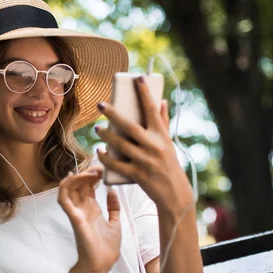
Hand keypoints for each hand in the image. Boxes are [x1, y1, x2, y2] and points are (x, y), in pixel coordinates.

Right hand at [58, 166, 121, 272]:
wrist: (101, 264)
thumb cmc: (106, 247)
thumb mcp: (115, 223)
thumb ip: (113, 208)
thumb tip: (113, 192)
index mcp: (91, 209)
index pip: (87, 186)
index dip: (93, 175)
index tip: (103, 168)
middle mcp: (82, 208)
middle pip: (78, 184)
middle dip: (86, 172)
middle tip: (98, 167)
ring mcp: (76, 212)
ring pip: (67, 188)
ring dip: (77, 177)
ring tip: (90, 172)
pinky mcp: (73, 217)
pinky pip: (63, 199)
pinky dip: (65, 186)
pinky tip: (75, 178)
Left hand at [95, 76, 193, 216]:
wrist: (175, 194)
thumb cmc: (169, 164)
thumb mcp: (168, 142)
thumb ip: (163, 122)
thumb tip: (162, 100)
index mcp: (161, 135)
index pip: (152, 110)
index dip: (145, 93)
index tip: (138, 78)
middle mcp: (154, 146)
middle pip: (130, 126)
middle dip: (113, 114)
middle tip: (100, 104)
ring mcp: (146, 161)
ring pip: (121, 145)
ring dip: (106, 135)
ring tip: (97, 128)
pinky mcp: (138, 175)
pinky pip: (118, 165)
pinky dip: (106, 158)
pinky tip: (99, 151)